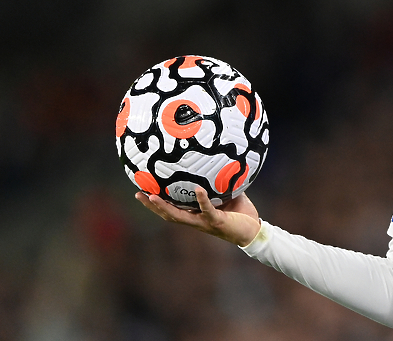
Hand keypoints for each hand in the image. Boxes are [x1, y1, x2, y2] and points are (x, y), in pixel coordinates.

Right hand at [135, 187, 261, 246]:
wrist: (255, 231)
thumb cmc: (241, 214)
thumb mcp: (228, 195)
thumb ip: (220, 182)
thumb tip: (218, 162)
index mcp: (196, 215)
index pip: (172, 209)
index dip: (157, 203)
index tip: (143, 191)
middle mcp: (196, 221)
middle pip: (168, 215)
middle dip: (151, 206)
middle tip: (138, 194)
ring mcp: (204, 222)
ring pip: (179, 216)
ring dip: (164, 207)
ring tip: (152, 196)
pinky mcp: (217, 222)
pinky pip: (207, 210)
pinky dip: (202, 199)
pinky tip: (198, 189)